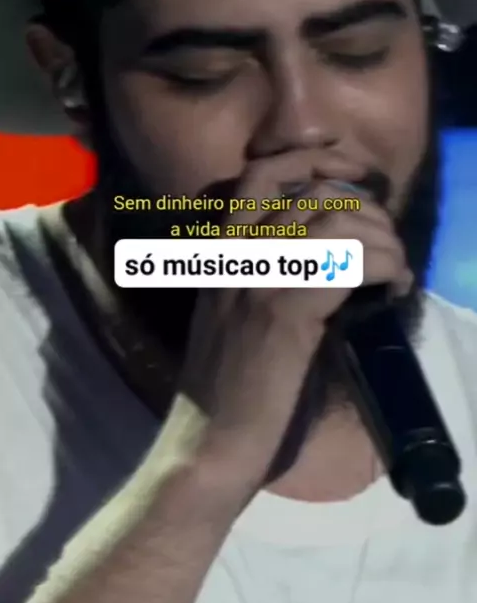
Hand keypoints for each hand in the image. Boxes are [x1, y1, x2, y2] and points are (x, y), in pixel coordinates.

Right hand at [178, 149, 411, 497]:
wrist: (208, 444)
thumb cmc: (228, 390)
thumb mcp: (236, 316)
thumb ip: (269, 275)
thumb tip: (332, 251)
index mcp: (222, 254)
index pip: (260, 174)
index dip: (312, 159)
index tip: (354, 172)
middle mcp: (236, 256)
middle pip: (312, 193)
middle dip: (366, 207)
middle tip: (387, 240)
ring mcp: (257, 281)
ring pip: (335, 221)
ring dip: (381, 238)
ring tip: (394, 268)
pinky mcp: (283, 314)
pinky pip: (347, 262)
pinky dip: (385, 266)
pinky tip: (393, 288)